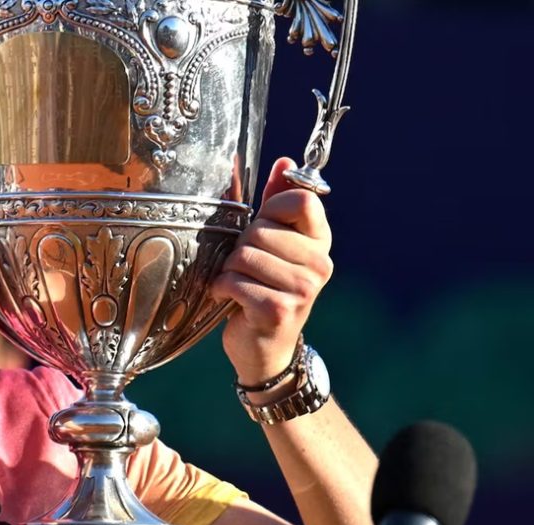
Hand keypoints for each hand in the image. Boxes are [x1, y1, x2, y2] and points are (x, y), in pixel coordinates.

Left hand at [211, 158, 333, 385]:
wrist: (265, 346)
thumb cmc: (264, 287)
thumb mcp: (272, 243)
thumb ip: (276, 202)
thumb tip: (286, 161)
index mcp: (320, 242)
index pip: (300, 199)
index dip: (270, 209)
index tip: (262, 228)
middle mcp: (320, 264)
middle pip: (261, 229)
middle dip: (240, 247)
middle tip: (245, 267)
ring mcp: (303, 289)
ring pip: (244, 256)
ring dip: (229, 270)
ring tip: (238, 283)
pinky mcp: (280, 310)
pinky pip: (234, 282)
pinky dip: (222, 289)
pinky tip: (230, 300)